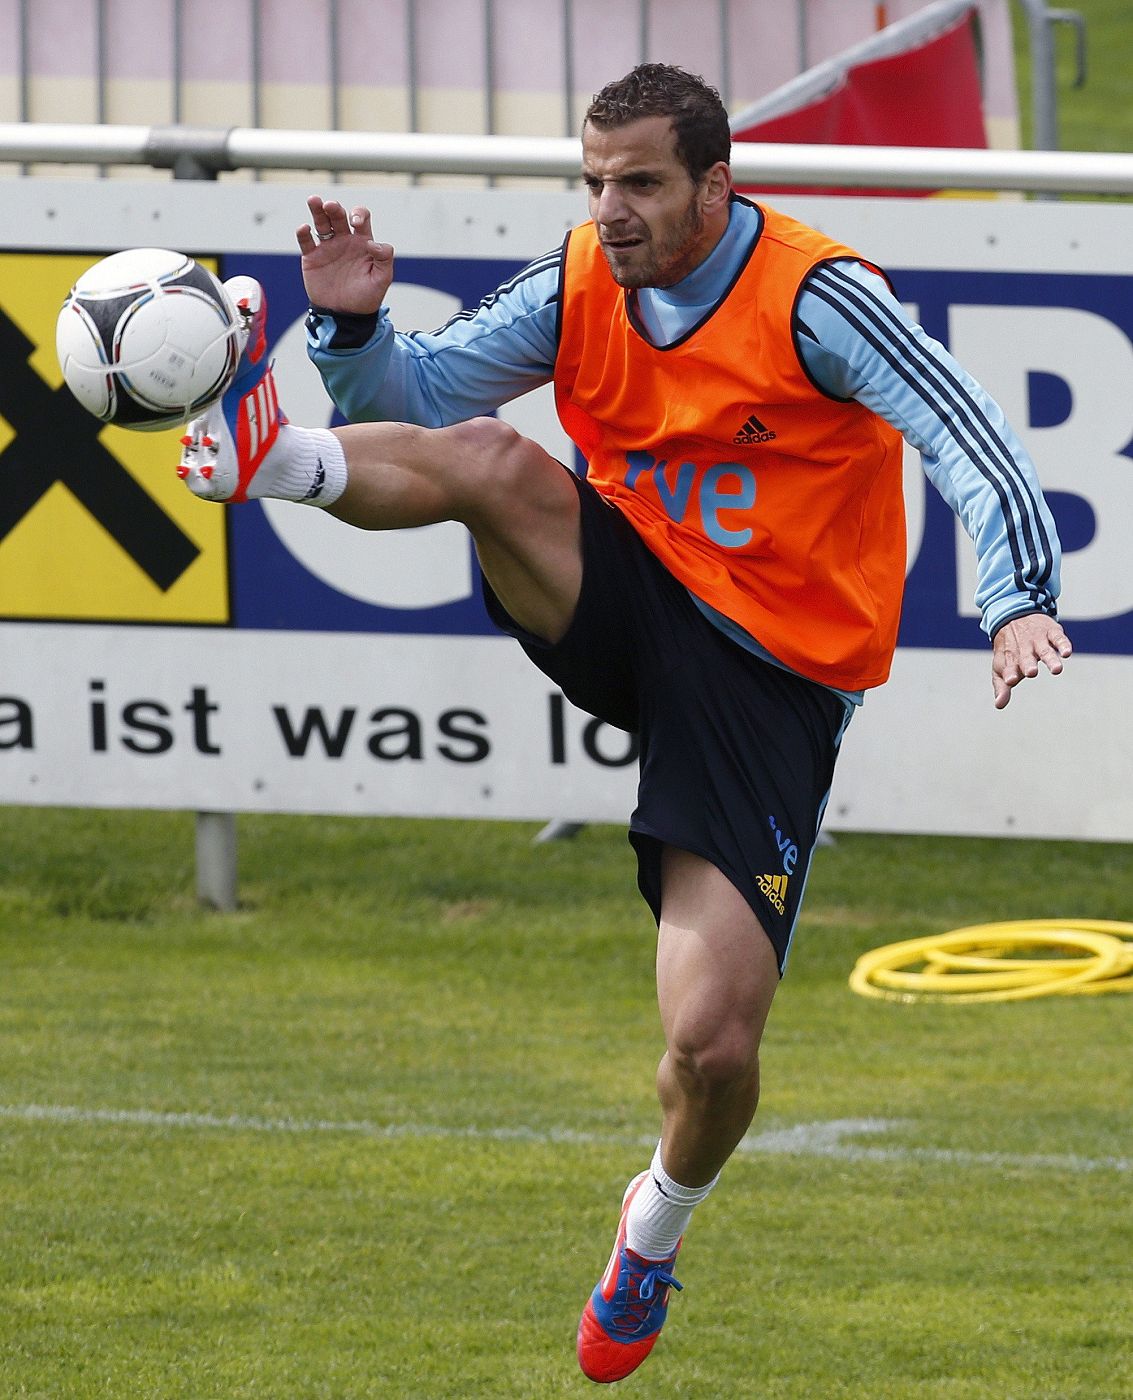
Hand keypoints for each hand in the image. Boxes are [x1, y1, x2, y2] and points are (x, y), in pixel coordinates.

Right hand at [296, 196, 393, 314]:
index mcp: (362, 242)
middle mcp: (344, 240)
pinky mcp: (312, 257)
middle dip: (334, 208)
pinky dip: (303, 233)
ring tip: (314, 200)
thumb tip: (374, 243)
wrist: (346, 315)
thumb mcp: (381, 280)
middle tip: (331, 206)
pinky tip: (304, 228)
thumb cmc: (366, 298)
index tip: (355, 223)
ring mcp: (327, 248)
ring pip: (321, 222)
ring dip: (317, 210)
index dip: (358, 215)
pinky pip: (306, 241)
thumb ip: (384, 259)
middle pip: (338, 216)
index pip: (361, 218)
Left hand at [992, 613, 1071, 709]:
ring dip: (1050, 659)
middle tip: (1031, 672)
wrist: (1014, 615)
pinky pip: (1058, 638)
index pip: (1008, 666)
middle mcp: (1024, 648)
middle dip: (1028, 664)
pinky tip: (1067, 653)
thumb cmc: (1009, 649)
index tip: (1010, 680)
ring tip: (1057, 669)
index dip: (1009, 673)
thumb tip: (999, 705)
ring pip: (1044, 650)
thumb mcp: (1001, 666)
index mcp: (1010, 658)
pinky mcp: (1051, 632)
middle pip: (1025, 657)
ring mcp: (1038, 640)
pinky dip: (1062, 644)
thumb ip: (1001, 686)